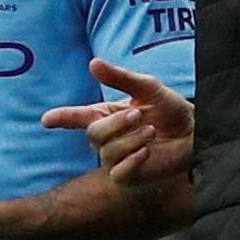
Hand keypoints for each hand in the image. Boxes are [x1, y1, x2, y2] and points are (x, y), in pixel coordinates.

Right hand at [42, 58, 193, 185]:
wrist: (193, 133)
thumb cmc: (170, 109)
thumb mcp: (147, 88)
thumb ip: (120, 77)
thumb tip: (93, 63)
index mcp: (106, 114)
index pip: (77, 117)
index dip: (61, 117)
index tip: (46, 120)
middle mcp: (106, 138)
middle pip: (93, 134)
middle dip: (117, 123)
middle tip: (141, 115)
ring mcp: (115, 159)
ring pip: (107, 152)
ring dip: (132, 140)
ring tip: (151, 132)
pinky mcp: (127, 176)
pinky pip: (119, 172)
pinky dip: (133, 159)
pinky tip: (147, 151)